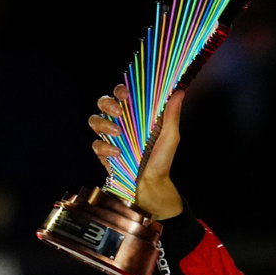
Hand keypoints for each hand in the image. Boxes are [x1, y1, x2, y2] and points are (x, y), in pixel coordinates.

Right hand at [90, 84, 184, 218]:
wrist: (152, 185)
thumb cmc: (161, 159)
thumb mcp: (170, 137)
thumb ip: (171, 115)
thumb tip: (180, 92)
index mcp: (135, 115)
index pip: (123, 94)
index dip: (121, 89)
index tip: (127, 94)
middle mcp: (120, 122)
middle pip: (103, 102)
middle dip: (108, 103)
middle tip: (119, 111)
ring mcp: (109, 137)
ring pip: (94, 120)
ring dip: (103, 124)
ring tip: (118, 134)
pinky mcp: (103, 152)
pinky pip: (96, 144)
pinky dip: (105, 148)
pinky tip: (118, 154)